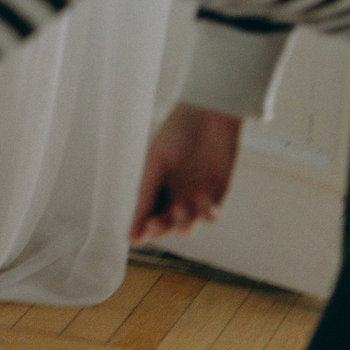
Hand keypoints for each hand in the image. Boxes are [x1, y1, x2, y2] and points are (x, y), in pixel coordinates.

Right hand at [130, 103, 241, 245]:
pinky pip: (212, 214)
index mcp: (155, 186)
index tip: (138, 238)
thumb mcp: (155, 162)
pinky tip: (205, 206)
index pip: (146, 217)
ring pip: (189, 224)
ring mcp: (196, 195)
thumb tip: (130, 235)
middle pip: (166, 225)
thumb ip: (145, 195)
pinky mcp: (218, 192)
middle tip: (158, 223)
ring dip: (184, 223)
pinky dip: (208, 215)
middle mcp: (174, 194)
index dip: (142, 229)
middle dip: (162, 227)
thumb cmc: (177, 132)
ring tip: (183, 207)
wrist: (210, 112)